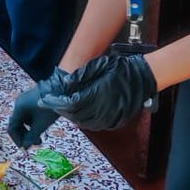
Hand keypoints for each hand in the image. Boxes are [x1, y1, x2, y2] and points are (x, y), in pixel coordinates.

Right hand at [7, 85, 59, 148]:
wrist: (60, 90)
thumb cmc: (49, 108)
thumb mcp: (41, 124)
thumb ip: (31, 136)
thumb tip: (25, 146)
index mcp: (18, 109)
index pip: (11, 128)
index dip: (17, 140)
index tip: (25, 148)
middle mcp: (18, 104)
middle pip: (17, 124)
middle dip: (25, 135)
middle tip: (35, 144)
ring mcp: (24, 101)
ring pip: (23, 120)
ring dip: (29, 130)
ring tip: (40, 137)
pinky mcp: (31, 100)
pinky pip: (27, 115)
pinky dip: (32, 123)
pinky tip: (41, 127)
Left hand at [38, 54, 158, 130]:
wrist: (144, 76)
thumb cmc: (121, 68)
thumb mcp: (98, 66)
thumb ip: (80, 76)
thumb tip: (65, 84)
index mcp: (97, 95)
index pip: (70, 104)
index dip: (56, 103)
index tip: (45, 100)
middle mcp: (103, 110)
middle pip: (75, 115)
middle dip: (62, 110)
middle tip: (53, 103)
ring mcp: (111, 118)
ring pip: (84, 123)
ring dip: (72, 116)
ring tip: (65, 107)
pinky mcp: (116, 122)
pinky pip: (96, 124)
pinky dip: (85, 120)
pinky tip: (81, 112)